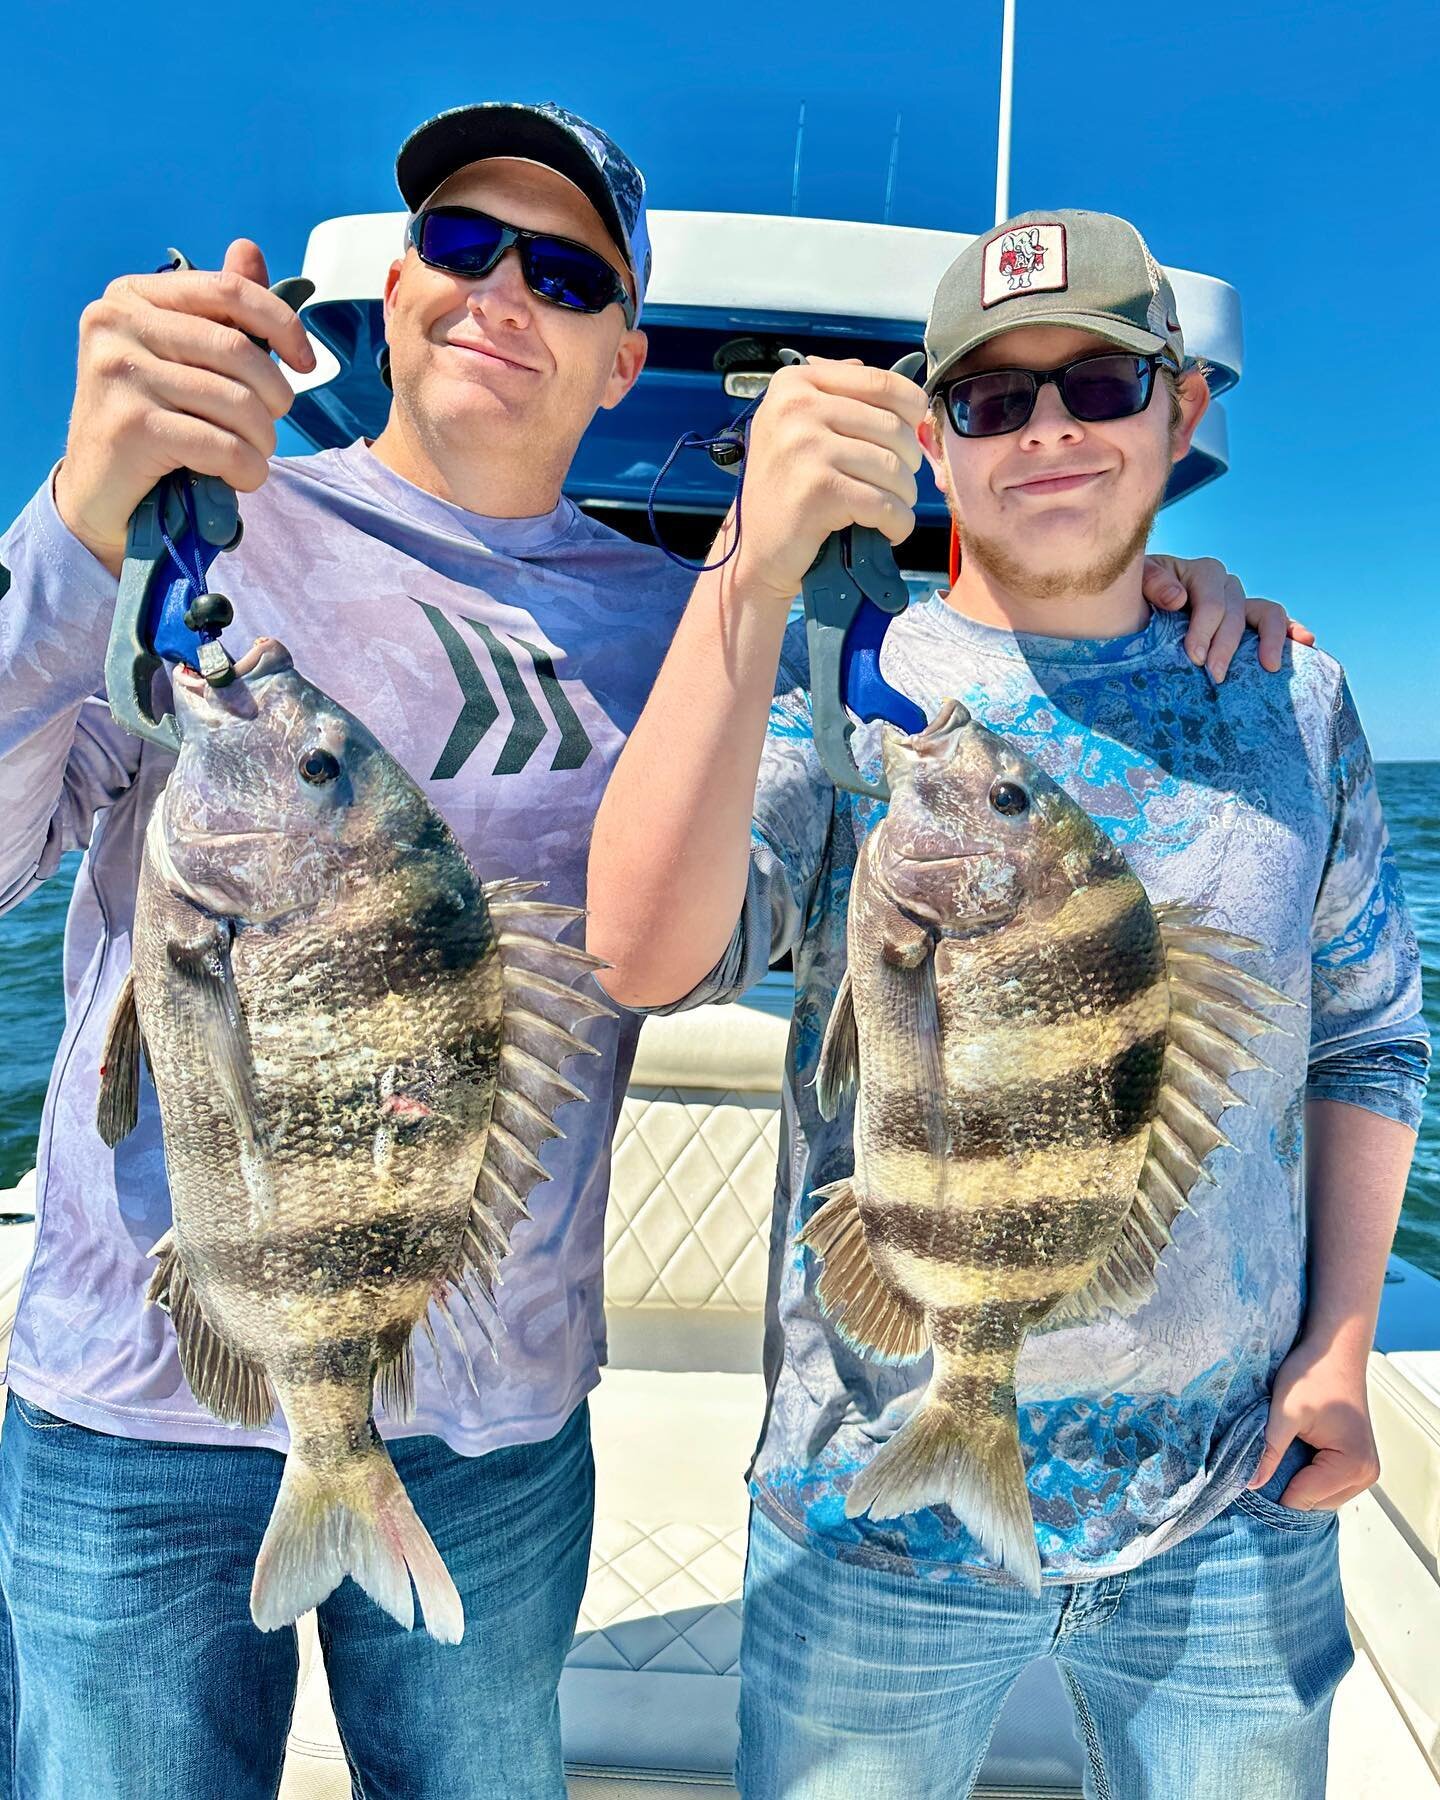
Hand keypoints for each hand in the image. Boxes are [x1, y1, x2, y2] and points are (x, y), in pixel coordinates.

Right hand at [53, 239, 315, 574]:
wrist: (98, 494)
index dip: (283, 324)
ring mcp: (117, 373)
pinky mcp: (129, 426)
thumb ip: (217, 310)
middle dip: (274, 398)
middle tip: (268, 428)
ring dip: (262, 441)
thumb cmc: (151, 422)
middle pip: (239, 350)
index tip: (307, 363)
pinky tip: (238, 478)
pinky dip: (246, 469)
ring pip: (237, 401)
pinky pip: (222, 444)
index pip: (228, 290)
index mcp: (131, 296)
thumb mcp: (182, 358)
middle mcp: (115, 324)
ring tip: (252, 456)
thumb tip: (248, 248)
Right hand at [729, 357, 927, 609]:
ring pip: (893, 468)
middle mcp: (796, 409)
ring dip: (903, 497)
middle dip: (908, 463)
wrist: (756, 550)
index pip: (881, 383)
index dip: (912, 411)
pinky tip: (889, 530)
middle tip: (894, 485)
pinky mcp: (819, 491)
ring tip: (889, 509)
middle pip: (893, 428)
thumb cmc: (786, 489)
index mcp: (794, 385)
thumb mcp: (796, 426)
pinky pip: (885, 504)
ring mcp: (806, 448)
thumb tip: (899, 390)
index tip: (912, 435)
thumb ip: (839, 397)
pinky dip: (898, 523)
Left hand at [1142, 554, 1316, 680]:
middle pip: (1237, 613)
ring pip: (1267, 614)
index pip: (1211, 600)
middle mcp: (1225, 585)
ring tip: (1269, 667)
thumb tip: (1178, 598)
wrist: (1132, 612)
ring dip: (1271, 640)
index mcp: (1200, 573)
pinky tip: (1306, 644)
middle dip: (1227, 646)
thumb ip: (1152, 583)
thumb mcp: (1134, 585)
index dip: (1205, 628)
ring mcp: (1241, 603)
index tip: (1193, 657)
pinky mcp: (1250, 623)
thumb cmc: (1132, 599)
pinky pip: (1277, 624)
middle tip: (1215, 675)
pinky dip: (1292, 632)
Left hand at [1246, 1334, 1380, 1509]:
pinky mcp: (1357, 1463)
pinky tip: (1292, 1453)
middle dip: (1284, 1487)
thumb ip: (1268, 1450)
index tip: (1246, 1479)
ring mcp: (1364, 1470)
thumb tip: (1249, 1484)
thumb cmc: (1314, 1374)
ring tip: (1278, 1453)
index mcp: (1352, 1466)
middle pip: (1312, 1504)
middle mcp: (1365, 1474)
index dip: (1271, 1491)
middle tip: (1261, 1462)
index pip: (1302, 1500)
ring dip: (1296, 1482)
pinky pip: (1326, 1484)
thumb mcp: (1284, 1412)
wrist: (1335, 1350)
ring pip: (1319, 1496)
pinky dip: (1306, 1475)